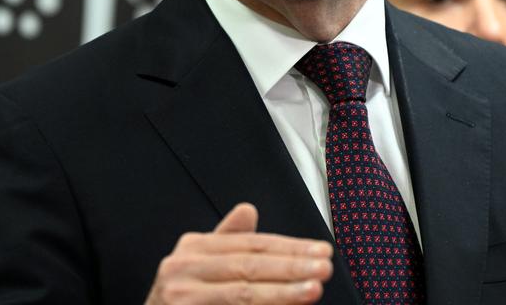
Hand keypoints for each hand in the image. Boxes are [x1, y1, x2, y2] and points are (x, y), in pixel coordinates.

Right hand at [145, 203, 333, 303]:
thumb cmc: (183, 299)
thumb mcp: (199, 263)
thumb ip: (226, 240)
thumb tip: (249, 210)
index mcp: (192, 247)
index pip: (251, 244)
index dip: (289, 247)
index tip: (322, 251)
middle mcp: (182, 269)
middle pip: (249, 266)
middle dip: (292, 267)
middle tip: (325, 268)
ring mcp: (181, 298)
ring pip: (243, 294)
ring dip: (283, 292)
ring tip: (313, 290)